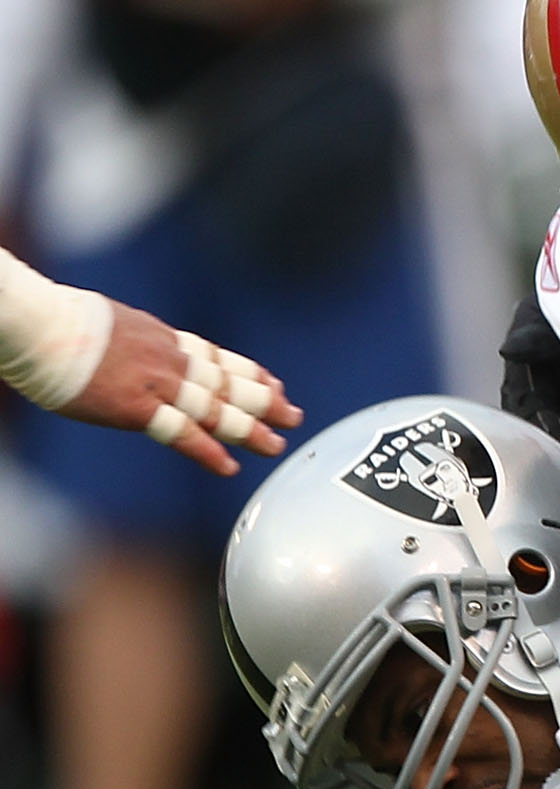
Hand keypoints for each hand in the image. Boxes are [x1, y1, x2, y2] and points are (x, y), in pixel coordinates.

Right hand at [23, 297, 297, 474]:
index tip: (274, 383)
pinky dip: (207, 450)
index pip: (216, 357)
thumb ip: (135, 342)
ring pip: (215, 407)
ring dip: (249, 428)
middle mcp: (168, 359)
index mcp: (161, 338)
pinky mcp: (134, 407)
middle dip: (264, 401)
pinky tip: (229, 466)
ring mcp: (154, 383)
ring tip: (277, 445)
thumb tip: (138, 350)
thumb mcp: (111, 324)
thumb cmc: (58, 322)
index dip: (248, 373)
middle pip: (227, 382)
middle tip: (295, 416)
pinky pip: (180, 432)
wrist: (35, 323)